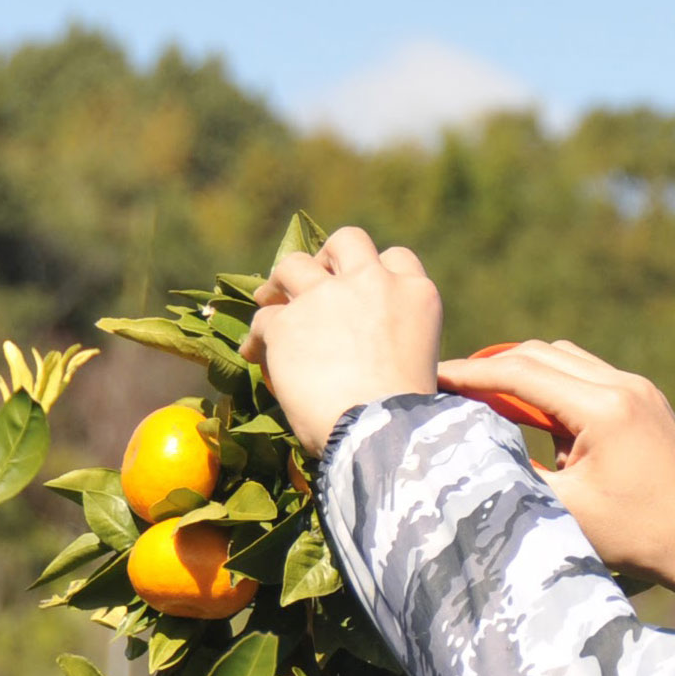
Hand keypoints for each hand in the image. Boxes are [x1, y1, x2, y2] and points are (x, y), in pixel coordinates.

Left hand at [240, 227, 441, 454]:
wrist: (381, 434)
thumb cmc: (408, 414)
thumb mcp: (417, 358)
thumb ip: (395, 332)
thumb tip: (364, 341)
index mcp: (416, 294)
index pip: (397, 258)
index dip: (378, 270)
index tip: (365, 287)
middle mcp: (373, 283)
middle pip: (347, 241)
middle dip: (328, 258)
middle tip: (316, 281)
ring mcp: (326, 298)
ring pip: (292, 264)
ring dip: (281, 283)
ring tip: (272, 300)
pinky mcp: (286, 323)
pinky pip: (262, 320)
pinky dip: (258, 337)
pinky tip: (257, 353)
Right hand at [436, 341, 674, 635]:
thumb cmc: (638, 538)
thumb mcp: (564, 510)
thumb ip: (514, 472)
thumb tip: (465, 446)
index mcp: (605, 408)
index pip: (519, 373)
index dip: (469, 375)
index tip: (430, 380)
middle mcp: (625, 386)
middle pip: (540, 354)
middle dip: (491, 367)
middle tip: (449, 387)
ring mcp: (640, 389)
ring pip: (565, 359)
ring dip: (524, 373)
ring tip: (485, 400)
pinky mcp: (646, 400)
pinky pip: (588, 376)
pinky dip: (555, 386)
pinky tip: (532, 416)